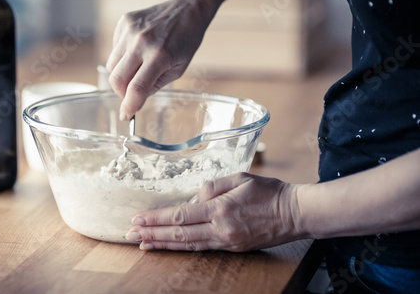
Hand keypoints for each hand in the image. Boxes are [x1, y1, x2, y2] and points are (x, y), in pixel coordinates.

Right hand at [106, 0, 214, 119]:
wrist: (186, 8)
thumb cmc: (186, 41)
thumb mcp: (178, 69)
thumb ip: (154, 86)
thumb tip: (135, 101)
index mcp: (160, 56)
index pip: (137, 88)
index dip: (129, 106)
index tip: (126, 115)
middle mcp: (142, 42)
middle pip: (116, 79)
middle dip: (122, 93)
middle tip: (132, 94)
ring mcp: (130, 30)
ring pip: (111, 65)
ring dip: (121, 75)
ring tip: (138, 69)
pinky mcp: (124, 22)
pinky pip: (115, 49)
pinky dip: (123, 57)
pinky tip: (137, 51)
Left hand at [125, 172, 304, 251]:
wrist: (296, 213)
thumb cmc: (269, 191)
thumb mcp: (239, 178)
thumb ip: (212, 186)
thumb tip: (193, 197)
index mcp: (221, 209)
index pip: (180, 215)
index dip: (156, 219)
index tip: (138, 219)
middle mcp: (221, 229)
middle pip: (179, 234)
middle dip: (152, 234)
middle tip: (130, 235)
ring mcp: (226, 241)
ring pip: (188, 244)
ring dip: (163, 244)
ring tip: (143, 244)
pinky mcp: (232, 248)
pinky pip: (202, 248)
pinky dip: (183, 248)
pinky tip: (171, 247)